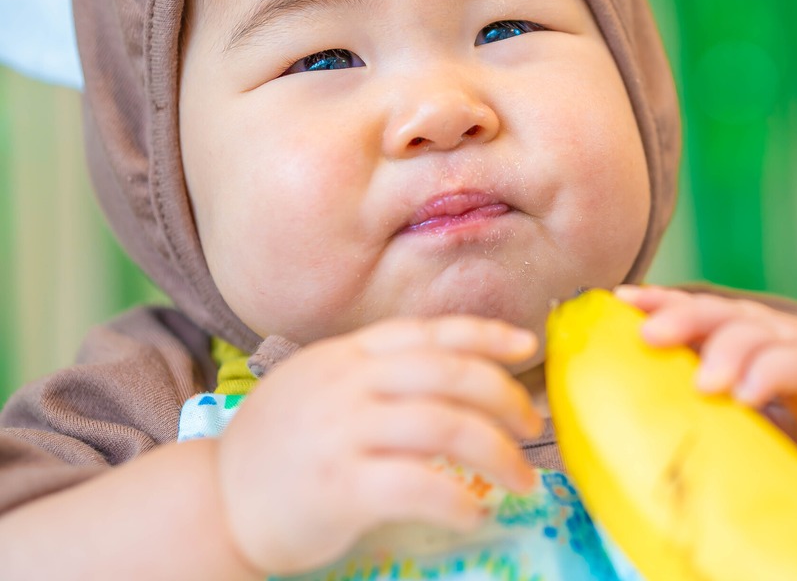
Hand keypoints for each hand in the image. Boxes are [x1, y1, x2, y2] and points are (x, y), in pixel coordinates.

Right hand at [214, 316, 543, 576]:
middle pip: (450, 375)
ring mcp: (343, 432)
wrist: (214, 503)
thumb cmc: (278, 449)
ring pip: (447, 428)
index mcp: (346, 354)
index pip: (429, 332)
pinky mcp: (341, 487)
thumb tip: (455, 380)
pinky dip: (461, 502)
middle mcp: (348, 383)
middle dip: (505, 398)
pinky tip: (477, 514)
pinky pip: (421, 487)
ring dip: (499, 455)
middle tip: (533, 425)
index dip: (485, 334)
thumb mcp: (320, 386)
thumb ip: (376, 374)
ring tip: (522, 480)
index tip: (527, 345)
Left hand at [614, 285, 796, 515]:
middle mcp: (777, 338)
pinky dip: (771, 372)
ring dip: (726, 351)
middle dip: (681, 318)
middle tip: (647, 335)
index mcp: (747, 344)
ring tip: (703, 383)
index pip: (699, 313)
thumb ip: (698, 409)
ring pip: (760, 334)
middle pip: (723, 314)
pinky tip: (747, 394)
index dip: (661, 302)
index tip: (620, 303)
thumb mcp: (738, 430)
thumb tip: (626, 411)